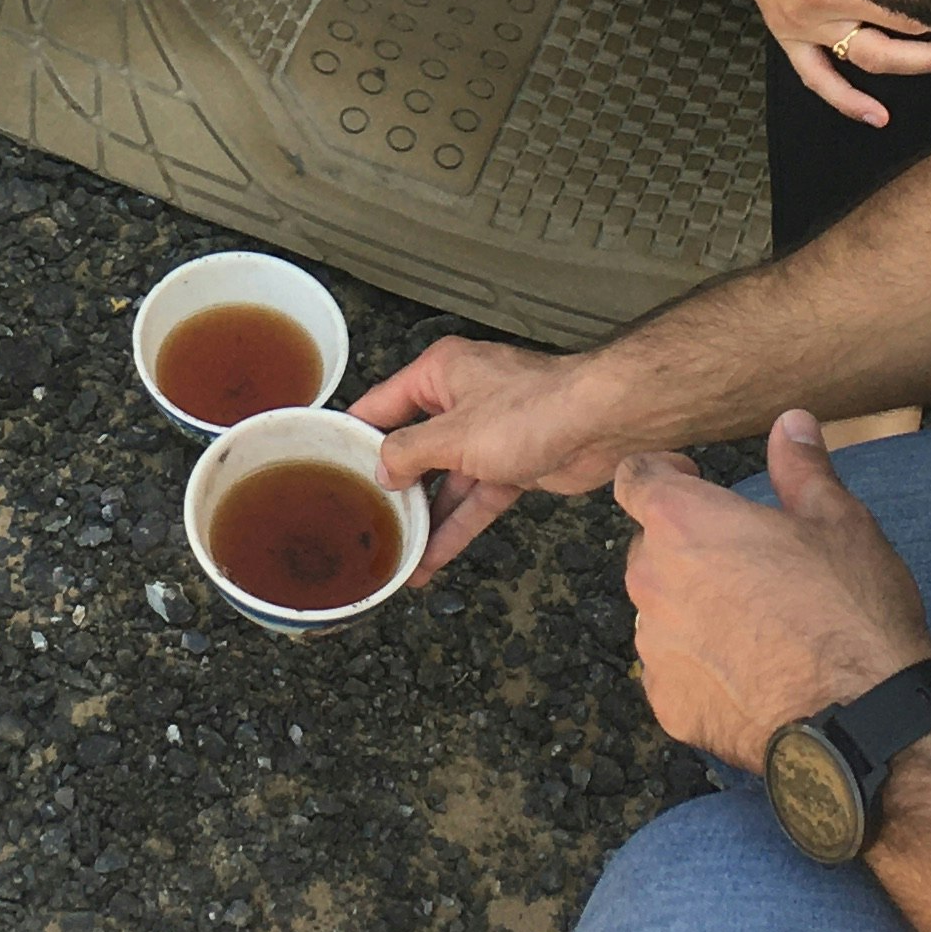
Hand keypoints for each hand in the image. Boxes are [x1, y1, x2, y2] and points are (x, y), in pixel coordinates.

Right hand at [353, 332, 641, 582]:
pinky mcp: (512, 466)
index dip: (355, 435)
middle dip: (392, 488)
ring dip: (424, 519)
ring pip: (445, 483)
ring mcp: (487, 436)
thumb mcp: (454, 433)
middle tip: (361, 521)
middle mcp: (460, 400)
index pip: (382, 405)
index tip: (327, 463)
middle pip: (413, 449)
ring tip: (394, 554)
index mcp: (440, 374)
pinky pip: (475, 500)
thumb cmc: (532, 409)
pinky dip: (456, 527)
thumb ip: (410, 452)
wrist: (602, 424)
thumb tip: (382, 469)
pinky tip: (432, 558)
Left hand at [614, 413, 930, 762]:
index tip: (692, 481)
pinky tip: (752, 672)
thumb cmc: (850, 610)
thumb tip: (792, 423)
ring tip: (758, 623)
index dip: (662, 473)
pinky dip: (700, 666)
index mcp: (682, 522)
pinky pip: (672, 670)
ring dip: (692, 608)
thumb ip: (802, 467)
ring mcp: (655, 648)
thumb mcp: (839, 521)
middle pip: (649, 548)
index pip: (635, 478)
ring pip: (660, 611)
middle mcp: (652, 580)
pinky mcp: (667, 704)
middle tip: (748, 562)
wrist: (860, 718)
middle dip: (686, 547)